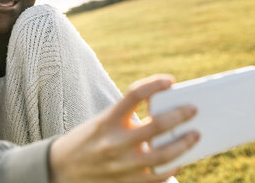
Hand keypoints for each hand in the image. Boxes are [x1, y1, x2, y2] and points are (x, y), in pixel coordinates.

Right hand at [49, 74, 198, 182]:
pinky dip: (172, 168)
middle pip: (157, 125)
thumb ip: (128, 119)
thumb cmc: (86, 141)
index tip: (170, 81)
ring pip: (163, 155)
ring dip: (184, 144)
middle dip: (180, 115)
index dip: (155, 84)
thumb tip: (165, 115)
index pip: (134, 94)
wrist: (60, 169)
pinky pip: (157, 178)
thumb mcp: (102, 123)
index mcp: (107, 121)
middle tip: (193, 109)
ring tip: (195, 135)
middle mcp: (114, 142)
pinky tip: (179, 161)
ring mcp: (121, 165)